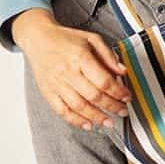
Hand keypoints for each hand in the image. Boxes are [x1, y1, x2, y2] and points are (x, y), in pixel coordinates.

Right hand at [13, 8, 131, 130]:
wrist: (38, 39)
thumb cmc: (66, 39)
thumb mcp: (91, 39)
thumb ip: (108, 55)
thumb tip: (122, 71)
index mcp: (80, 57)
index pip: (103, 80)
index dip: (118, 92)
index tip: (127, 97)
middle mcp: (67, 72)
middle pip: (93, 96)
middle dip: (111, 107)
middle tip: (122, 112)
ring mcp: (56, 84)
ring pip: (79, 106)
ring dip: (96, 117)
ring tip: (108, 122)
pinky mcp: (47, 92)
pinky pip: (62, 110)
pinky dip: (75, 120)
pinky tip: (87, 124)